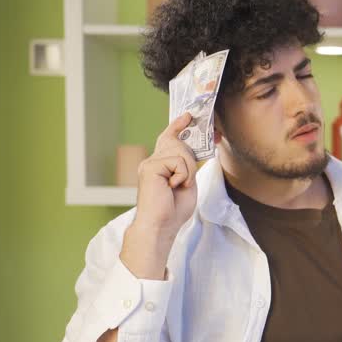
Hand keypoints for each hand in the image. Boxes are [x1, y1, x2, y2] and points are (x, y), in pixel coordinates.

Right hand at [121, 112, 200, 278]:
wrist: (160, 226)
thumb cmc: (172, 211)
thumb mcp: (187, 183)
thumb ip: (188, 166)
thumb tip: (191, 151)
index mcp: (159, 165)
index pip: (169, 139)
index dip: (178, 126)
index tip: (188, 116)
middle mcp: (152, 161)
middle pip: (179, 143)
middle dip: (190, 159)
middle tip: (184, 182)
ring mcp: (150, 163)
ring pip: (181, 151)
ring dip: (187, 171)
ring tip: (178, 187)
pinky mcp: (151, 166)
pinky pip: (178, 161)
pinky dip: (182, 175)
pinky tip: (172, 187)